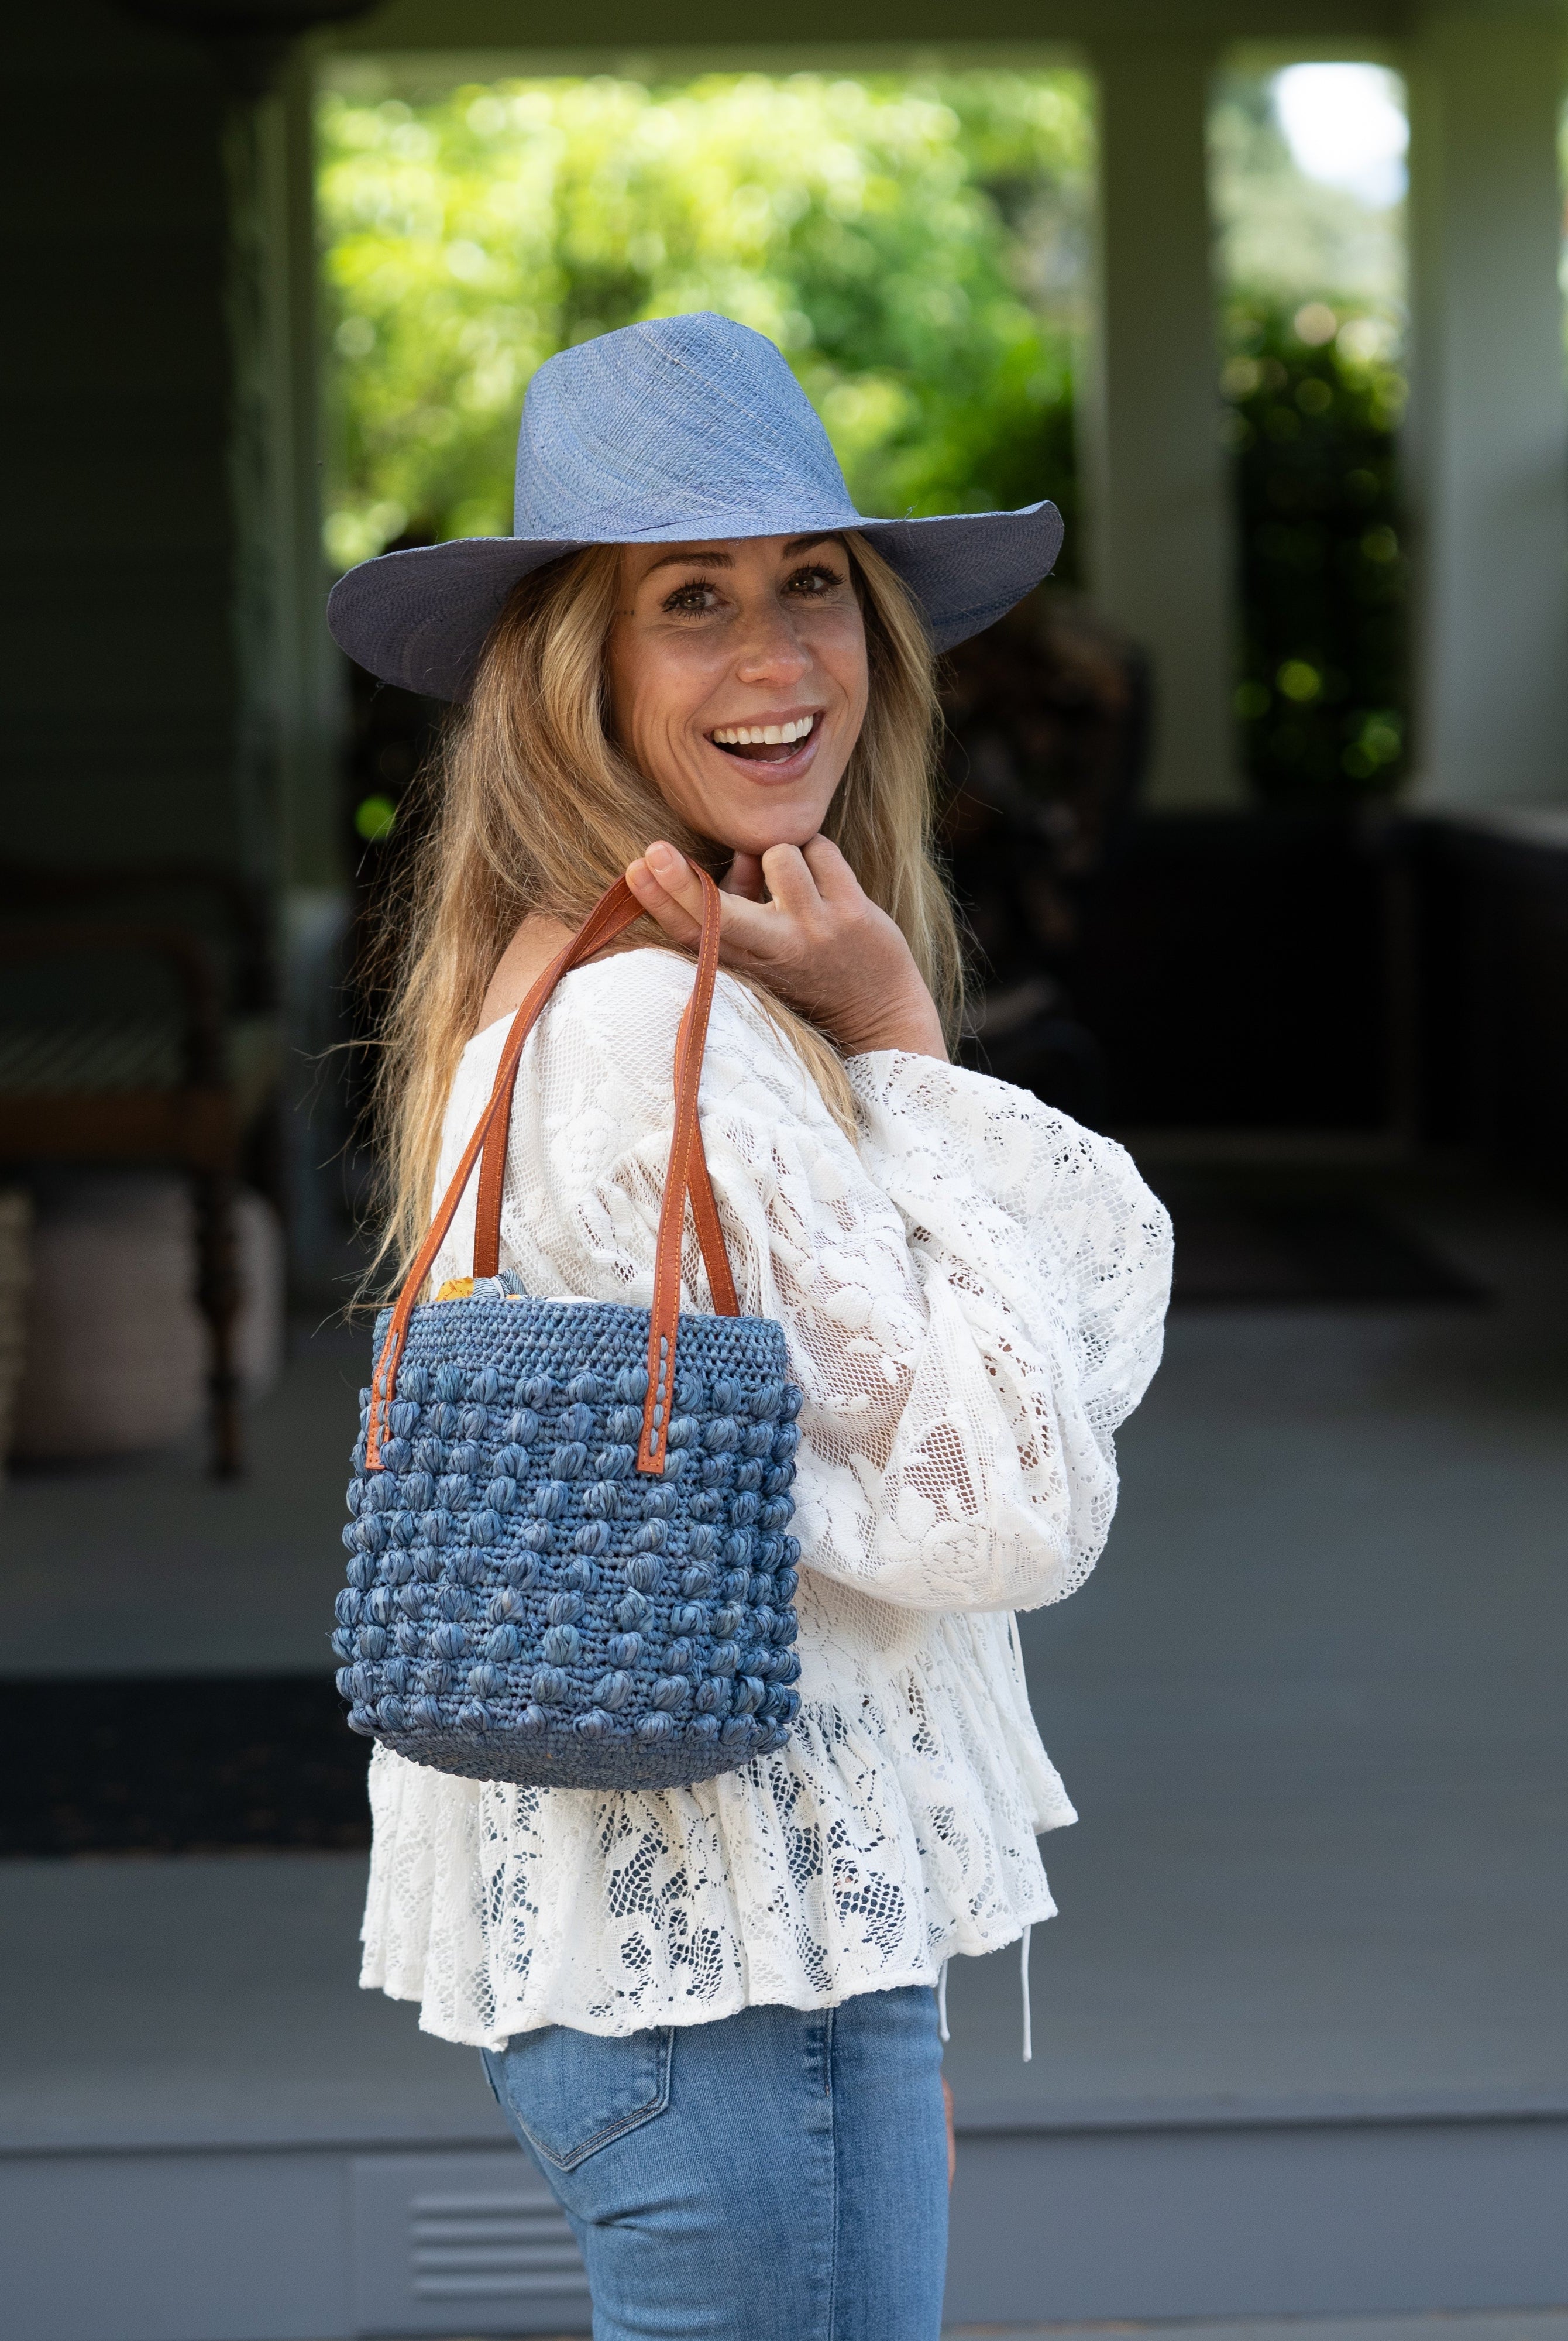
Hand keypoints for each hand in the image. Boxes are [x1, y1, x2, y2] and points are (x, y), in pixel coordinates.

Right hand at [625, 838, 947, 1060]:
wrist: (880, 1015)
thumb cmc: (812, 967)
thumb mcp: (765, 946)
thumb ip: (743, 895)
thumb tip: (743, 850)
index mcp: (744, 962)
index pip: (691, 933)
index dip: (660, 901)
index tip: (635, 870)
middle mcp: (775, 950)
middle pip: (717, 914)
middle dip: (681, 883)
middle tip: (653, 851)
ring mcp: (813, 932)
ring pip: (778, 857)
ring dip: (784, 854)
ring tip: (798, 881)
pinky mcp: (851, 914)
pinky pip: (820, 851)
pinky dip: (820, 853)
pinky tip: (828, 881)